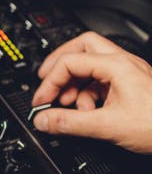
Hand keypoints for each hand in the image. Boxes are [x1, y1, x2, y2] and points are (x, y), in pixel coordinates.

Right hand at [32, 31, 151, 153]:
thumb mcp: (108, 126)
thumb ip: (70, 123)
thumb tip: (44, 120)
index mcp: (117, 65)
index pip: (70, 61)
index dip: (50, 81)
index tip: (42, 100)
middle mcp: (123, 64)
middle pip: (82, 47)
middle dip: (60, 65)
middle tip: (47, 81)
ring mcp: (128, 74)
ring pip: (91, 65)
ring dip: (75, 83)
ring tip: (70, 106)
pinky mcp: (131, 87)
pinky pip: (101, 81)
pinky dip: (88, 94)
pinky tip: (88, 113)